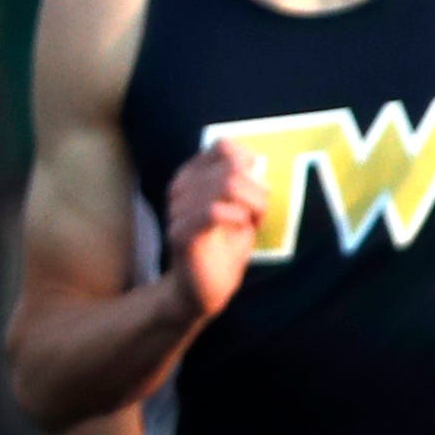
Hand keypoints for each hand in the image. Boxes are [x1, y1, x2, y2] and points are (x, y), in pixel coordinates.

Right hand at [159, 141, 268, 321]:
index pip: (224, 147)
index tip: (252, 191)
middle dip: (257, 192)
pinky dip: (238, 218)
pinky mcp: (181, 233)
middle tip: (256, 215)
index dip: (249, 167)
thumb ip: (244, 179)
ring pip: (228, 186)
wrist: (204, 287)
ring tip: (249, 223)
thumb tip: (250, 158)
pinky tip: (240, 228)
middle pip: (232, 169)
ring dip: (253, 207)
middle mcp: (180, 187)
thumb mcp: (243, 205)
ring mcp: (177, 209)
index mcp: (193, 175)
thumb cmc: (225, 243)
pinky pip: (213, 211)